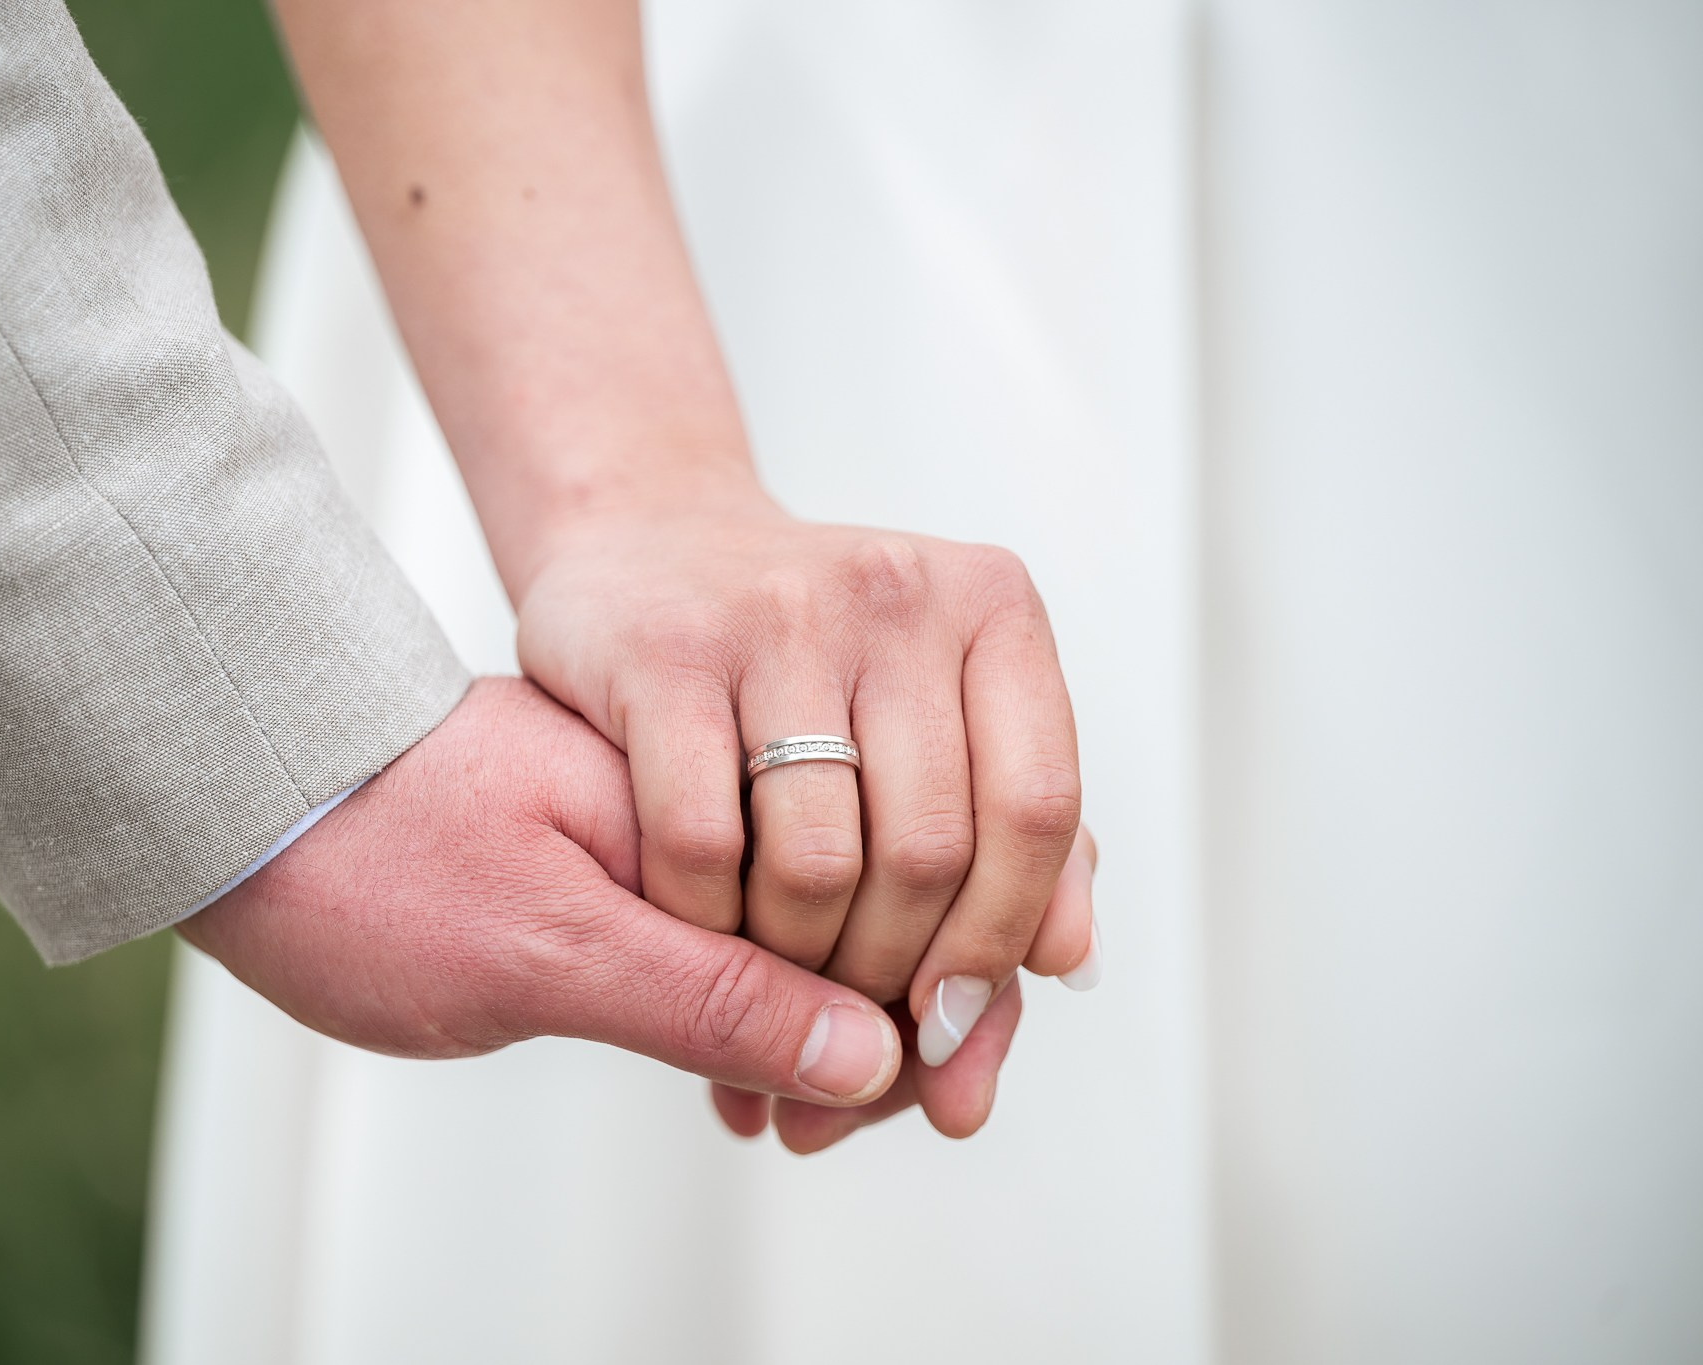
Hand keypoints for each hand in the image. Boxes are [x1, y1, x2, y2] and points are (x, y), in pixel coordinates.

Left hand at [177, 678, 903, 1106]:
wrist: (235, 798)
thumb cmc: (362, 864)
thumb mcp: (539, 951)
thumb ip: (706, 997)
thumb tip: (864, 1055)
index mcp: (694, 788)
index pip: (865, 896)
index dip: (918, 1002)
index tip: (933, 1097)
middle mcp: (691, 793)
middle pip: (854, 906)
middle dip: (892, 1015)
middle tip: (867, 1119)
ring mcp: (656, 821)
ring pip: (797, 923)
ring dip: (829, 1014)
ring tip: (816, 1110)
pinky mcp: (617, 853)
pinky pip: (728, 926)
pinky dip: (759, 992)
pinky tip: (758, 1058)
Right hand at [516, 495, 1097, 1144]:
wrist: (644, 546)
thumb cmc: (804, 659)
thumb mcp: (929, 712)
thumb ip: (1012, 831)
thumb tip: (1067, 966)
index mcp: (991, 606)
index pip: (1037, 807)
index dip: (1001, 937)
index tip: (952, 1016)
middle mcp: (896, 593)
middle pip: (929, 851)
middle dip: (887, 973)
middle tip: (847, 1024)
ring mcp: (779, 613)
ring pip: (819, 863)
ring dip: (795, 966)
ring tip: (776, 991)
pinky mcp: (666, 650)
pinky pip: (703, 843)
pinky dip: (705, 927)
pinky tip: (700, 939)